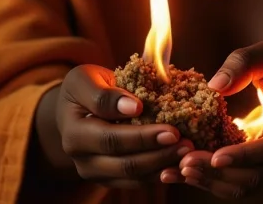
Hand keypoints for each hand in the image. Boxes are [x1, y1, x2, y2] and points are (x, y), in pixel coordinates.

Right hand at [55, 64, 193, 188]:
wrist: (75, 106)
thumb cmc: (85, 86)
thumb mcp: (86, 79)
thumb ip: (104, 93)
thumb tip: (134, 106)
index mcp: (74, 134)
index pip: (111, 139)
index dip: (142, 136)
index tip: (171, 128)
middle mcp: (82, 160)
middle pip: (125, 164)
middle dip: (158, 153)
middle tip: (186, 142)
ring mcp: (96, 173)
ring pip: (133, 177)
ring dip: (163, 165)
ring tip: (188, 151)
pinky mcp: (110, 178)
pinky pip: (137, 181)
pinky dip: (159, 172)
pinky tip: (179, 160)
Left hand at [173, 40, 262, 198]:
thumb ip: (244, 61)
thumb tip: (214, 85)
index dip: (246, 155)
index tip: (214, 157)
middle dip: (220, 172)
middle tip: (183, 162)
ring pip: (253, 185)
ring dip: (214, 182)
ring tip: (178, 169)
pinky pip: (249, 183)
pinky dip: (219, 181)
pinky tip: (190, 172)